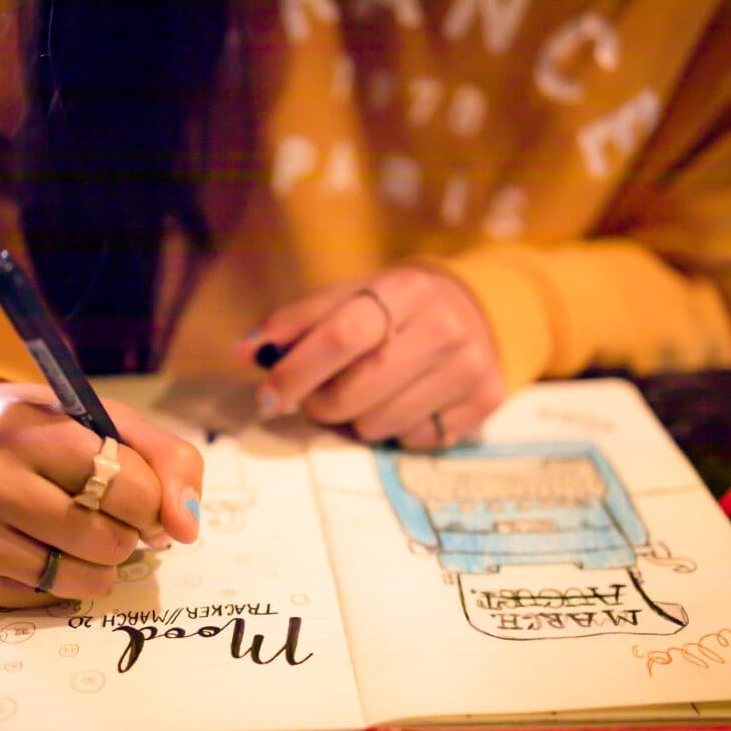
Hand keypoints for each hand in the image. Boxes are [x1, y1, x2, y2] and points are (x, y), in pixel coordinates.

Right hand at [0, 379, 201, 607]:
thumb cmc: (40, 432)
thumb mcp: (103, 420)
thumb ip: (167, 461)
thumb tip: (186, 528)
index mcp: (26, 429)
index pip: (126, 485)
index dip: (151, 499)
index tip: (141, 495)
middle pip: (106, 538)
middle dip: (127, 533)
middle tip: (108, 514)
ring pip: (81, 577)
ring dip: (102, 564)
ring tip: (81, 533)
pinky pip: (46, 599)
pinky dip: (63, 582)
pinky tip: (41, 548)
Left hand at [234, 266, 505, 447]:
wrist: (473, 310)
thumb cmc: (393, 309)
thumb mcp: (349, 298)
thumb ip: (296, 323)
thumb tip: (243, 351)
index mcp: (405, 289)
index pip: (341, 335)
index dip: (295, 372)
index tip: (267, 397)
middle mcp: (445, 326)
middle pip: (355, 393)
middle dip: (320, 405)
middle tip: (316, 398)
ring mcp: (470, 367)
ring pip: (380, 426)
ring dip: (357, 421)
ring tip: (367, 396)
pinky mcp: (486, 401)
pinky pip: (415, 441)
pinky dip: (399, 431)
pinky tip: (406, 404)